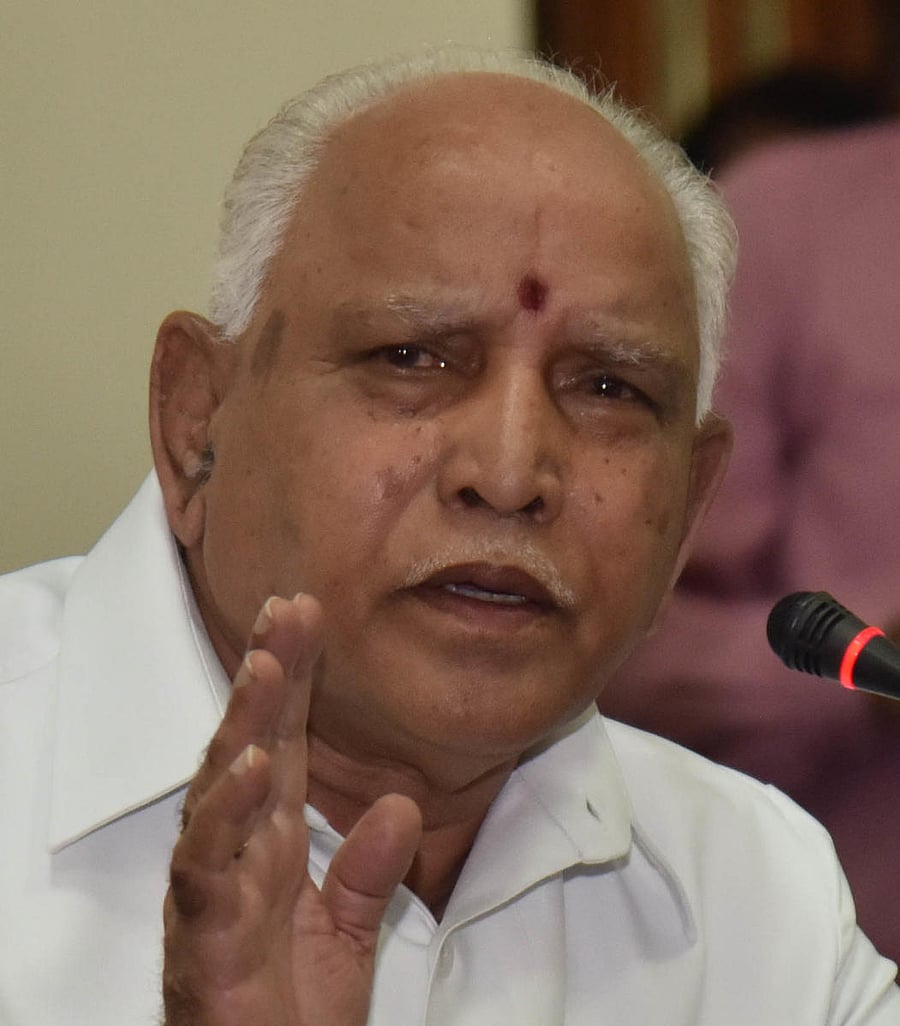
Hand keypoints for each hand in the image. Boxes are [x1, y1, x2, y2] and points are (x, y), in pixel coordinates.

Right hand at [162, 594, 422, 1025]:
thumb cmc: (292, 1013)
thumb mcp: (349, 929)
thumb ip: (370, 868)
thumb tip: (404, 804)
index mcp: (270, 841)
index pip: (283, 741)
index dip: (293, 679)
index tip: (307, 613)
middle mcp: (237, 851)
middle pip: (249, 744)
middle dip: (267, 674)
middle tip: (288, 608)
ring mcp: (214, 888)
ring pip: (219, 790)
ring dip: (242, 725)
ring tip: (268, 665)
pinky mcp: (203, 935)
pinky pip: (208, 865)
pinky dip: (227, 813)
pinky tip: (252, 765)